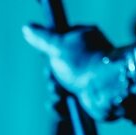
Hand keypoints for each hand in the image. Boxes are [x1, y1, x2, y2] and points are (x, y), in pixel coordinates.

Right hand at [21, 24, 135, 122]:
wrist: (108, 89)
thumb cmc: (84, 62)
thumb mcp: (59, 45)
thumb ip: (42, 38)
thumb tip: (27, 27)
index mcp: (83, 39)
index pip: (57, 44)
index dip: (49, 54)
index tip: (48, 58)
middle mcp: (85, 59)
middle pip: (56, 69)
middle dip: (51, 79)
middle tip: (55, 81)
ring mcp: (86, 79)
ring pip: (59, 88)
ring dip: (54, 94)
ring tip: (60, 95)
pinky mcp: (87, 98)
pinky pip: (66, 105)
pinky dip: (60, 107)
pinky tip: (60, 106)